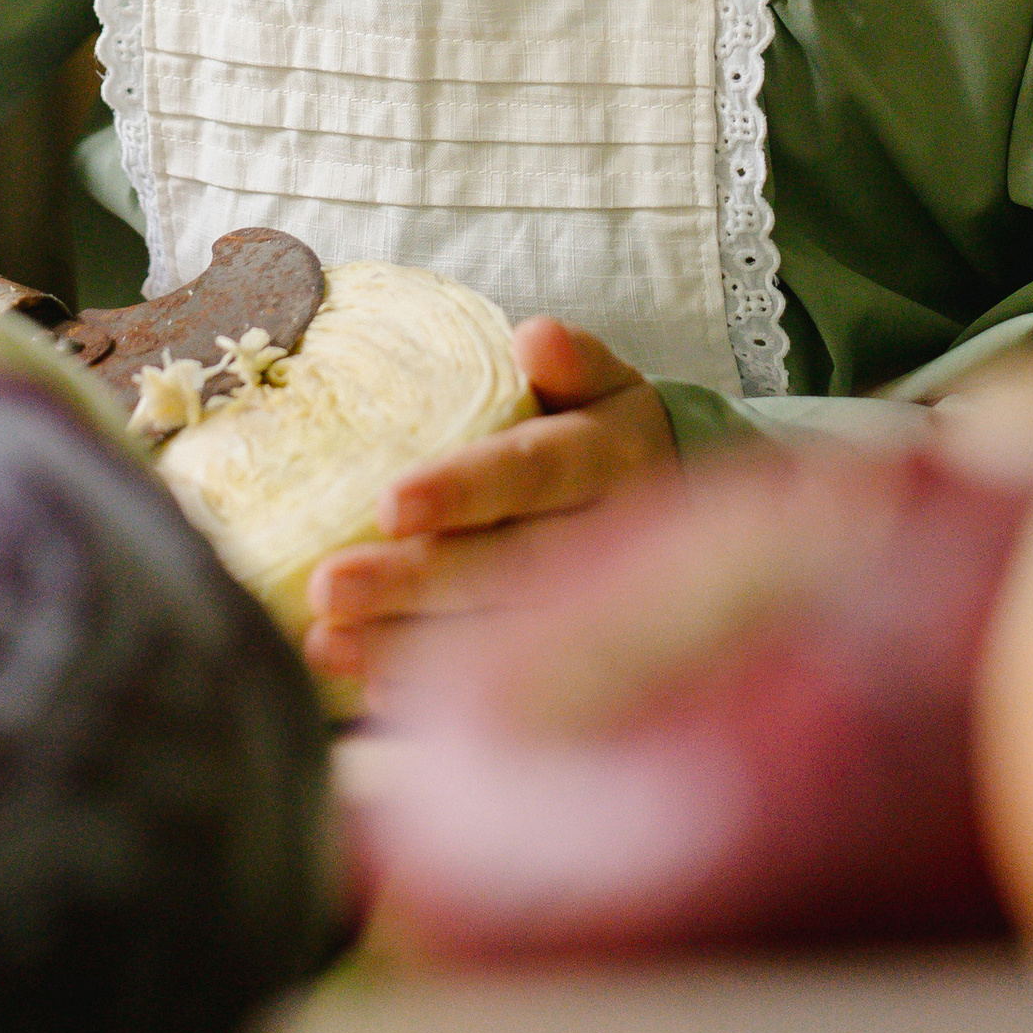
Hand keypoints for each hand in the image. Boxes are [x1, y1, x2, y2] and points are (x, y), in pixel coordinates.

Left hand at [301, 318, 674, 692]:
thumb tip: (536, 337)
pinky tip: (372, 693)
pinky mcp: (585, 665)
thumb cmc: (611, 441)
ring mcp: (603, 612)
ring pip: (504, 633)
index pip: (535, 472)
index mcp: (612, 459)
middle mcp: (612, 539)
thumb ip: (575, 361)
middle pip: (512, 565)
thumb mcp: (608, 386)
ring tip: (325, 645)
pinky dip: (440, 695)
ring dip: (411, 645)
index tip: (389, 505)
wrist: (707, 529)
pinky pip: (509, 687)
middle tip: (329, 588)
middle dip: (417, 581)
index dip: (466, 491)